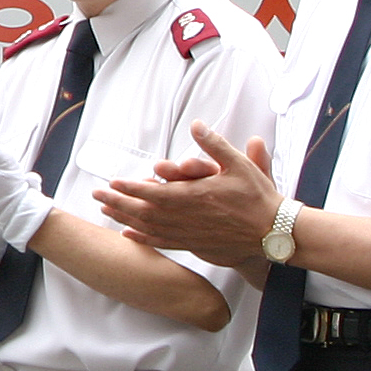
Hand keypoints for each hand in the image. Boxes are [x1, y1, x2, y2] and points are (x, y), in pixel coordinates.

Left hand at [92, 124, 278, 261]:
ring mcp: (189, 233)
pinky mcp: (194, 244)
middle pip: (143, 211)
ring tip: (105, 210)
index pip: (153, 191)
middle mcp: (187, 217)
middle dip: (117, 201)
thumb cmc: (258, 198)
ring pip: (149, 227)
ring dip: (124, 217)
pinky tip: (129, 233)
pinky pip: (162, 242)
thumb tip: (197, 125)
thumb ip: (215, 145)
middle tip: (96, 194)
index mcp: (195, 196)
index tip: (112, 182)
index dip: (130, 188)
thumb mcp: (240, 164)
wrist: (274, 232)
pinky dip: (142, 238)